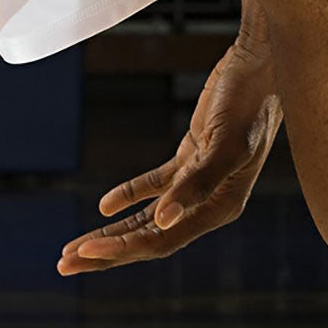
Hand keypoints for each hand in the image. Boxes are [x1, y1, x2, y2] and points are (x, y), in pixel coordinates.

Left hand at [58, 22, 280, 274]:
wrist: (264, 63)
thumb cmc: (251, 102)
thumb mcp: (226, 144)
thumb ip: (196, 185)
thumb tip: (161, 220)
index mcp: (220, 207)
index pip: (160, 240)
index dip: (121, 249)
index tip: (84, 253)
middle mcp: (209, 203)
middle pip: (148, 237)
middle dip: (106, 252)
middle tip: (64, 264)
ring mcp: (198, 182)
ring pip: (146, 218)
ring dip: (111, 232)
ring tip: (73, 247)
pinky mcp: (191, 159)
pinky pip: (154, 185)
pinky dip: (129, 196)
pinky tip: (104, 206)